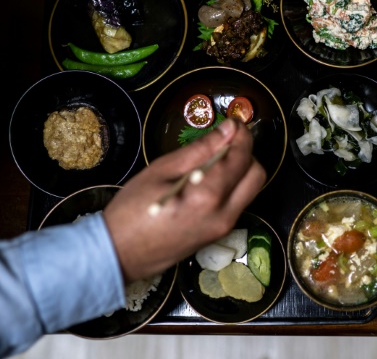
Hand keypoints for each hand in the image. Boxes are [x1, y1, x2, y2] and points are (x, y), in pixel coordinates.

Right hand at [103, 117, 265, 282]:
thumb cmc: (132, 209)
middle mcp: (225, 213)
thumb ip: (200, 149)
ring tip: (212, 160)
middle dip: (246, 153)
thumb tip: (228, 129)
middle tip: (224, 142)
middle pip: (257, 174)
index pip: (243, 156)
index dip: (242, 134)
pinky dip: (232, 186)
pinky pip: (238, 203)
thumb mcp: (162, 170)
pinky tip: (207, 180)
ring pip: (250, 189)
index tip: (233, 122)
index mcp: (209, 194)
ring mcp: (225, 227)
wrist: (120, 254)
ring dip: (240, 170)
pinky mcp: (219, 234)